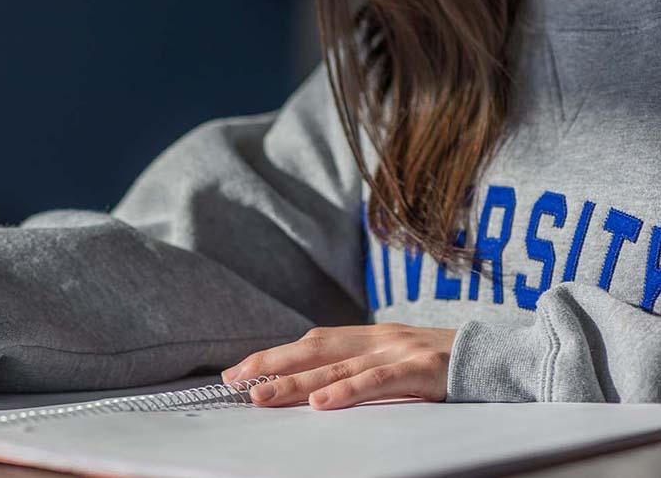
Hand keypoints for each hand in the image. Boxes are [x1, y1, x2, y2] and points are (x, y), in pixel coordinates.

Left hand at [221, 323, 454, 409]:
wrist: (505, 358)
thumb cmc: (449, 368)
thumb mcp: (399, 362)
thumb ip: (362, 368)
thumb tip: (316, 388)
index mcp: (371, 336)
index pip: (312, 342)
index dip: (273, 354)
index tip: (238, 370)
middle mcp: (379, 338)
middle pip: (314, 348)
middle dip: (271, 364)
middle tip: (235, 381)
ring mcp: (400, 351)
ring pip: (338, 366)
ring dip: (296, 382)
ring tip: (263, 395)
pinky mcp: (423, 370)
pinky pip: (379, 382)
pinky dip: (348, 391)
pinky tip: (322, 404)